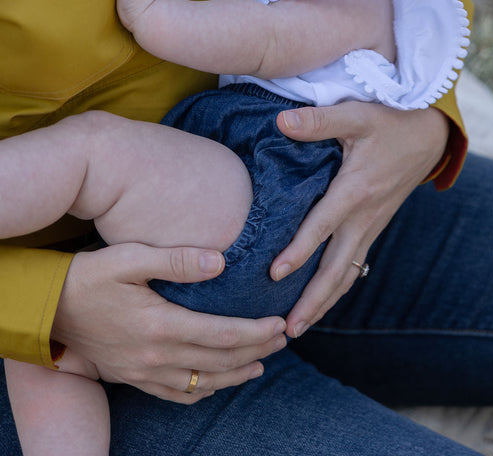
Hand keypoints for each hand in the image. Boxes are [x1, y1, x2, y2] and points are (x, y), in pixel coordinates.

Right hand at [52, 243, 286, 404]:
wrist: (48, 308)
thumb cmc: (90, 276)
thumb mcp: (130, 258)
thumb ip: (176, 260)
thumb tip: (221, 261)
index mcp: (160, 325)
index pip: (222, 335)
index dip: (256, 332)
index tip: (280, 323)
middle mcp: (156, 356)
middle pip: (219, 362)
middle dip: (257, 351)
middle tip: (283, 339)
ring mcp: (144, 372)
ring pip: (202, 384)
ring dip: (236, 375)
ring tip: (262, 363)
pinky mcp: (133, 377)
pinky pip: (176, 395)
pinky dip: (203, 392)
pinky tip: (216, 384)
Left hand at [272, 101, 448, 337]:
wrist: (430, 135)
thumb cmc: (390, 122)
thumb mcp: (357, 114)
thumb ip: (318, 120)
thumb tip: (280, 120)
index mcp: (356, 190)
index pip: (322, 226)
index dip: (298, 251)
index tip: (274, 274)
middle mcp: (365, 216)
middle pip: (337, 268)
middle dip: (313, 300)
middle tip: (288, 329)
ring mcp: (372, 225)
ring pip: (347, 273)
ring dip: (324, 301)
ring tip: (300, 326)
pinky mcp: (374, 226)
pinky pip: (355, 264)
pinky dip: (338, 286)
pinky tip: (322, 299)